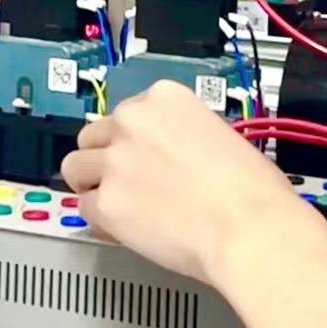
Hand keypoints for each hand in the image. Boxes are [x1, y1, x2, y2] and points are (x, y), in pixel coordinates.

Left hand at [60, 80, 325, 289]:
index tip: (141, 157)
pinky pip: (85, 209)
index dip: (132, 140)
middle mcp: (132, 121)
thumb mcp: (220, 135)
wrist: (248, 227)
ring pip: (76, 168)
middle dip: (105, 159)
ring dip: (92, 186)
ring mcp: (114, 161)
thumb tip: (169, 157)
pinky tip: (124, 229)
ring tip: (117, 205)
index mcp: (163, 98)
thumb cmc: (251, 189)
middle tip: (126, 183)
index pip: (126, 114)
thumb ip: (182, 135)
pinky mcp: (105, 202)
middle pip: (92, 136)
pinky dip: (101, 221)